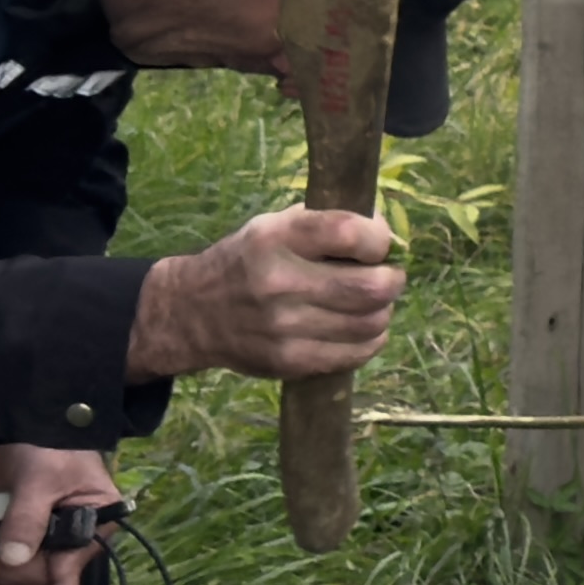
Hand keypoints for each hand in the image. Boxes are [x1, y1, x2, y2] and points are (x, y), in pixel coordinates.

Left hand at [0, 440, 126, 584]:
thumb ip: (27, 517)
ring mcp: (39, 553)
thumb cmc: (48, 447)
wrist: (27, 428)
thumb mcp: (40, 476)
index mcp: (90, 529)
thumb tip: (13, 558)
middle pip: (33, 584)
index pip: (70, 567)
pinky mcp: (13, 550)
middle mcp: (68, 550)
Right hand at [127, 204, 403, 382]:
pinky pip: (355, 354)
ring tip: (371, 303)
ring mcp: (284, 327)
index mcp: (276, 238)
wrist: (191, 313)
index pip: (350, 233)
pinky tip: (359, 328)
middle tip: (388, 277)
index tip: (379, 242)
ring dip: (383, 311)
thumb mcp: (272, 226)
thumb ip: (324, 223)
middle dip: (392, 280)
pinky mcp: (288, 361)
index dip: (379, 238)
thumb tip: (383, 228)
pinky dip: (370, 340)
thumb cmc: (247, 261)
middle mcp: (279, 282)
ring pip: (370, 323)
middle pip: (372, 287)